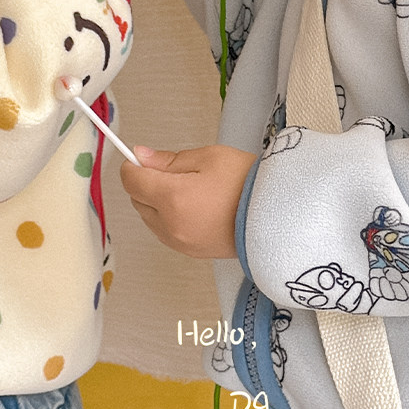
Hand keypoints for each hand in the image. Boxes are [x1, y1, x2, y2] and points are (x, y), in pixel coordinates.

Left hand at [120, 144, 256, 257]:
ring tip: (188, 188)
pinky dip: (168, 217)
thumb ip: (169, 160)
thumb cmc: (246, 182)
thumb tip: (140, 156)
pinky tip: (192, 206)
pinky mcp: (190, 252)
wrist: (277, 217)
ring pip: (149, 217)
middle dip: (146, 183)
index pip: (131, 181)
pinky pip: (165, 231)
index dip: (133, 165)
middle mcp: (169, 225)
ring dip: (156, 202)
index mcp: (172, 198)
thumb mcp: (208, 157)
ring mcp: (179, 243)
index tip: (143, 157)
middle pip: (137, 200)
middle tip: (174, 171)